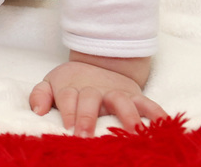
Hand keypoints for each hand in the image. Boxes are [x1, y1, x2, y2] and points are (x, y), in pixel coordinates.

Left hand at [29, 53, 166, 136]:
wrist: (98, 65)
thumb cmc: (71, 83)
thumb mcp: (51, 84)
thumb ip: (40, 95)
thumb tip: (37, 110)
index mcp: (73, 87)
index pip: (68, 97)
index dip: (68, 111)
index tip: (68, 129)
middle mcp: (95, 89)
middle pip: (91, 98)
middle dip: (88, 117)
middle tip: (85, 135)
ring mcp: (116, 92)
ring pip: (121, 100)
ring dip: (126, 115)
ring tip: (132, 132)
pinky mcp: (134, 95)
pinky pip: (147, 103)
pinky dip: (156, 113)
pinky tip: (163, 125)